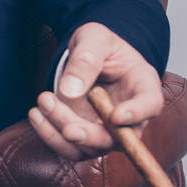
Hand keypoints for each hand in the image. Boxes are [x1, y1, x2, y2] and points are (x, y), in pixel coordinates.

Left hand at [27, 22, 163, 160]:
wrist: (86, 54)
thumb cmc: (98, 45)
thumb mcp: (93, 38)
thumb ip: (86, 59)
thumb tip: (71, 90)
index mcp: (143, 84)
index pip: (150, 105)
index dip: (136, 114)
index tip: (116, 116)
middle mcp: (131, 114)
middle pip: (120, 138)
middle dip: (91, 136)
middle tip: (67, 128)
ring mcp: (109, 129)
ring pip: (92, 148)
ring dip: (64, 133)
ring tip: (43, 101)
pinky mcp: (86, 136)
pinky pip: (71, 148)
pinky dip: (51, 136)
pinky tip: (36, 114)